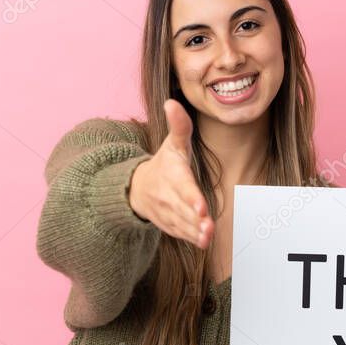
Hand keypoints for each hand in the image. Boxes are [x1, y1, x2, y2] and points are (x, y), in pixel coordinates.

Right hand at [128, 99, 213, 248]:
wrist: (136, 188)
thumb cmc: (164, 164)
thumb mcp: (172, 144)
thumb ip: (179, 126)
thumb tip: (171, 102)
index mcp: (172, 174)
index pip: (183, 187)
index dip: (192, 198)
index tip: (202, 208)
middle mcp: (168, 195)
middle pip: (183, 209)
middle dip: (195, 220)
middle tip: (209, 228)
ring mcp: (167, 212)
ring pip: (182, 224)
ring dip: (194, 232)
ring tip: (208, 238)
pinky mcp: (168, 224)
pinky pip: (179, 232)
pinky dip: (189, 238)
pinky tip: (203, 243)